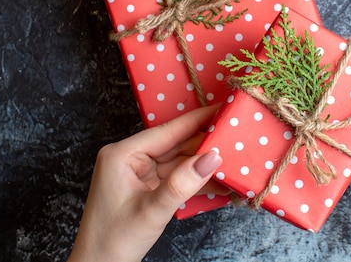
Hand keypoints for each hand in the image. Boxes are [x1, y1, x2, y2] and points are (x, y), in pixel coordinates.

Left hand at [67, 105, 227, 261]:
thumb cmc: (114, 240)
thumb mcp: (152, 210)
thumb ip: (183, 183)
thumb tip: (213, 157)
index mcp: (123, 154)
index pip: (167, 131)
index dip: (197, 120)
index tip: (223, 109)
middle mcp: (130, 158)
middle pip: (175, 144)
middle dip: (204, 143)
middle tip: (236, 136)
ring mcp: (138, 172)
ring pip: (178, 160)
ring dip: (202, 163)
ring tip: (233, 158)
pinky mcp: (146, 186)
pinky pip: (175, 176)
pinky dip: (194, 179)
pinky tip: (217, 179)